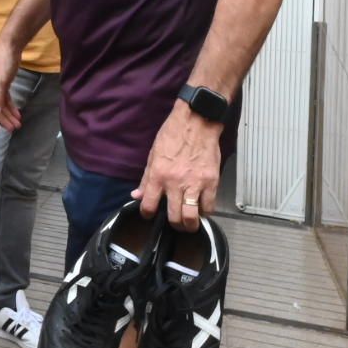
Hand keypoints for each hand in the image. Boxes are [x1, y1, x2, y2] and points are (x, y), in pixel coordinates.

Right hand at [0, 43, 21, 130]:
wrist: (11, 46)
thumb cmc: (3, 62)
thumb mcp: (1, 81)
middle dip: (4, 119)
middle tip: (13, 129)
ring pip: (2, 104)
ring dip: (9, 114)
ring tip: (17, 124)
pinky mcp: (4, 84)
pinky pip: (6, 98)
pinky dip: (12, 106)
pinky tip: (18, 114)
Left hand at [133, 100, 222, 230]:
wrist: (196, 122)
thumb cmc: (173, 135)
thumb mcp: (153, 155)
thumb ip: (145, 179)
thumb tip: (136, 196)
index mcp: (158, 176)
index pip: (149, 205)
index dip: (147, 214)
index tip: (150, 214)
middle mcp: (175, 183)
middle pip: (174, 218)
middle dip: (174, 225)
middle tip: (175, 222)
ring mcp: (195, 184)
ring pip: (192, 217)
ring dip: (190, 225)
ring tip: (189, 223)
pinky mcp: (211, 182)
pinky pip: (209, 207)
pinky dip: (205, 212)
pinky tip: (201, 208)